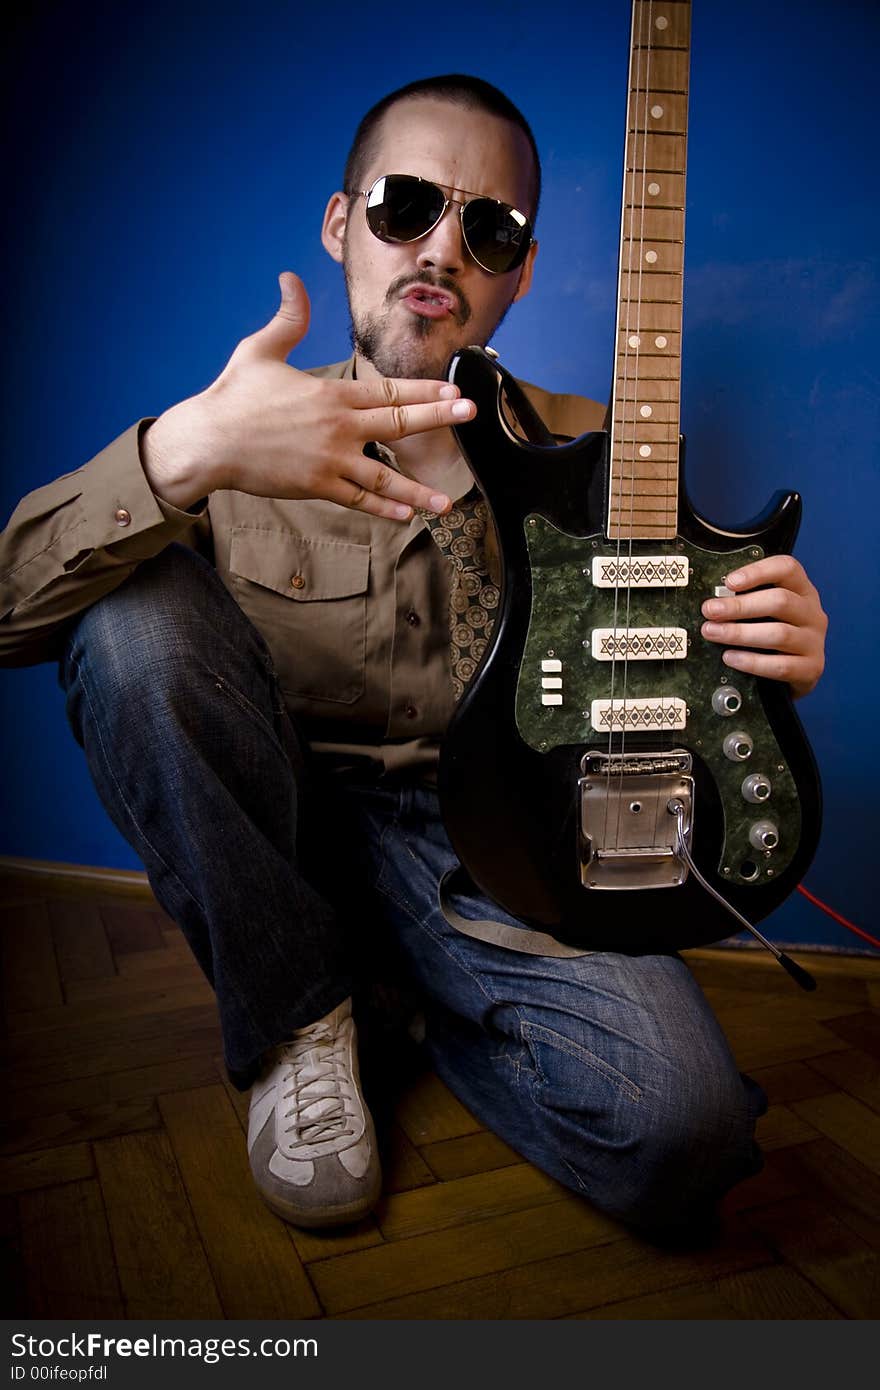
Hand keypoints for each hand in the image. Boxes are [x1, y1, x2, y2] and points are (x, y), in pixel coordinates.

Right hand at [141, 272, 474, 516]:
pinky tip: (407, 515)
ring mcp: (330, 460)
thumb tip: (290, 280)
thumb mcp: (260, 350)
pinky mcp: (316, 485)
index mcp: (331, 393)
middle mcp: (338, 426)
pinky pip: (358, 499)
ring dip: (418, 489)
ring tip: (446, 501)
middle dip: (438, 419)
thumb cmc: (232, 397)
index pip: (389, 390)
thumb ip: (287, 319)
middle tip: (470, 415)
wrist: (208, 442)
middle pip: (399, 423)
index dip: (425, 391)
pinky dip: (384, 508)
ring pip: (384, 475)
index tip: (453, 390)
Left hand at [700, 555, 826, 698]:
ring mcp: (814, 641)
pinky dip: (752, 662)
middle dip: (740, 606)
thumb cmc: (772, 634)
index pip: (787, 569)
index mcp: (802, 590)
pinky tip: (730, 657)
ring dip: (740, 633)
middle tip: (710, 610)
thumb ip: (745, 600)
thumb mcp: (764, 611)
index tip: (729, 582)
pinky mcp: (811, 668)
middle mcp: (812, 613)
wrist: (794, 673)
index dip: (758, 572)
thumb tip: (713, 600)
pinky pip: (780, 665)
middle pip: (780, 601)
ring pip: (779, 634)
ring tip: (713, 633)